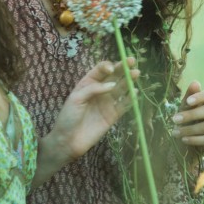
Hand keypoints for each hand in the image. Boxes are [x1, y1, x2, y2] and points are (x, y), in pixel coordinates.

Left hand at [34, 59, 138, 184]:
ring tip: (136, 73)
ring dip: (128, 81)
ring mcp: (107, 103)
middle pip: (114, 76)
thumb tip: (113, 85)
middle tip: (131, 61)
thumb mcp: (76, 99)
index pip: (100, 70)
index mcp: (88, 83)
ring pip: (121, 89)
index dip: (107, 66)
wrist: (67, 141)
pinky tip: (135, 92)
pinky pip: (124, 105)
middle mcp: (99, 91)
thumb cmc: (68, 117)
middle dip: (122, 68)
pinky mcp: (113, 116)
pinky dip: (130, 99)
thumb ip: (93, 89)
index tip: (111, 69)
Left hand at [171, 81, 203, 155]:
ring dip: (190, 130)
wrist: (195, 136)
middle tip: (175, 119)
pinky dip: (196, 140)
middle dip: (192, 115)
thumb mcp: (188, 105)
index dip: (202, 97)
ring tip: (176, 132)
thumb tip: (195, 82)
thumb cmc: (192, 116)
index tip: (188, 102)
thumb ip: (191, 95)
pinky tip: (184, 139)